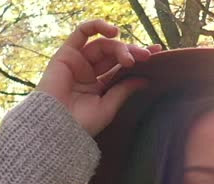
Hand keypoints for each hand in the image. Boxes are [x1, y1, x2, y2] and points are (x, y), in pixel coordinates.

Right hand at [35, 19, 161, 136]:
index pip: (121, 67)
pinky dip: (96, 26)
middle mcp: (89, 72)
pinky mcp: (66, 54)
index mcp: (99, 87)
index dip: (138, 58)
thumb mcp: (108, 107)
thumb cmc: (81, 124)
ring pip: (103, 45)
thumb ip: (124, 89)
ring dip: (119, 46)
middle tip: (146, 57)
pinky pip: (81, 33)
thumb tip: (144, 79)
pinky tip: (113, 31)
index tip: (158, 54)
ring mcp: (78, 62)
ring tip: (130, 57)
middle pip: (115, 54)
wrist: (56, 127)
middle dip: (132, 52)